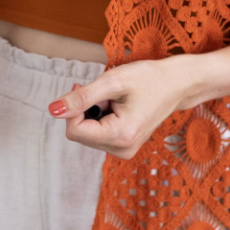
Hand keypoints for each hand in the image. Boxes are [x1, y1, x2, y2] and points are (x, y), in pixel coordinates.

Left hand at [47, 58, 197, 159]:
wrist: (177, 84)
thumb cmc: (148, 78)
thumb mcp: (112, 82)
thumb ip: (81, 97)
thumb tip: (52, 110)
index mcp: (120, 136)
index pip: (74, 131)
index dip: (73, 108)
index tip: (84, 87)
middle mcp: (122, 150)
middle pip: (79, 133)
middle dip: (85, 109)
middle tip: (103, 91)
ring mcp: (124, 151)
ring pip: (87, 134)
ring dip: (93, 112)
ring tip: (115, 99)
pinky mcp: (124, 147)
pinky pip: (98, 135)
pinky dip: (100, 118)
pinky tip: (117, 106)